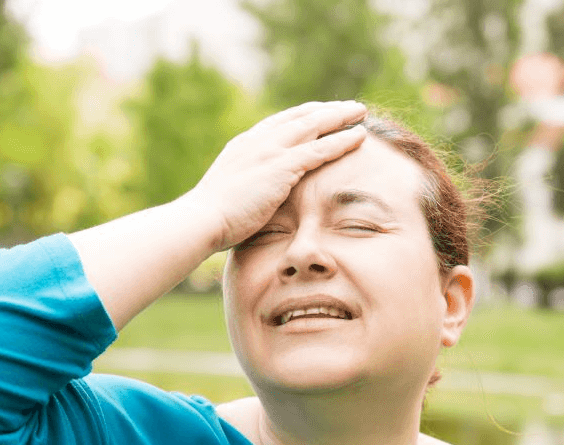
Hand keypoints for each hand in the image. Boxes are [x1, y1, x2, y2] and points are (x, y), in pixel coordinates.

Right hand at [181, 101, 368, 251]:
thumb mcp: (231, 194)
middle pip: (300, 117)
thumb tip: (257, 200)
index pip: (281, 122)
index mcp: (245, 145)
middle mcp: (258, 141)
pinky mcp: (281, 167)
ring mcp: (269, 151)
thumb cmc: (213, 219)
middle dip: (327, 109)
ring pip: (314, 126)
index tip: (322, 112)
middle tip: (349, 106)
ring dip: (340, 117)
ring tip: (361, 111)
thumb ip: (248, 187)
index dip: (305, 115)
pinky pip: (319, 149)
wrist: (202, 220)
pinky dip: (341, 140)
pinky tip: (360, 136)